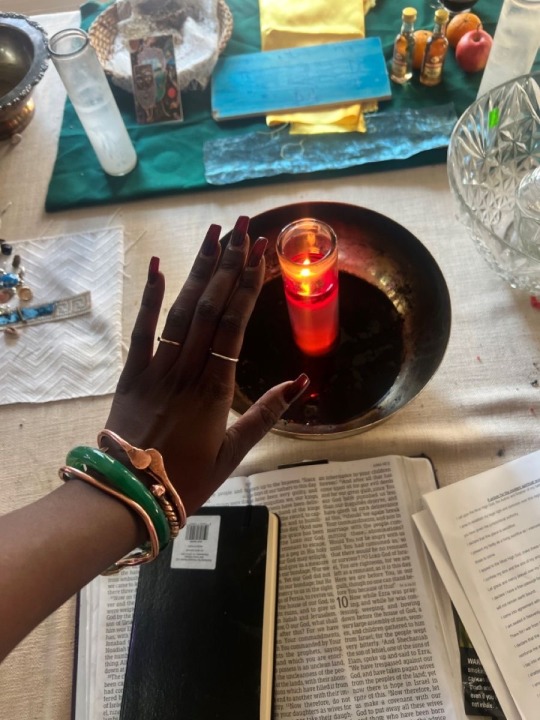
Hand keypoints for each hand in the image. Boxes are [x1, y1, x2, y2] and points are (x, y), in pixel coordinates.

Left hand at [105, 217, 308, 513]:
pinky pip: (142, 331)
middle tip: (243, 227)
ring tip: (214, 235)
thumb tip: (301, 382)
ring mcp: (156, 370)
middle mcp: (187, 372)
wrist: (128, 496)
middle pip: (210, 308)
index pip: (234, 326)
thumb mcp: (233, 453)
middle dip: (229, 265)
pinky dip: (149, 298)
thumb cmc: (186, 480)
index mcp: (215, 391)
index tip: (260, 253)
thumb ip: (266, 415)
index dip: (248, 286)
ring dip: (198, 271)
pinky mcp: (132, 375)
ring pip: (180, 312)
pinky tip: (157, 266)